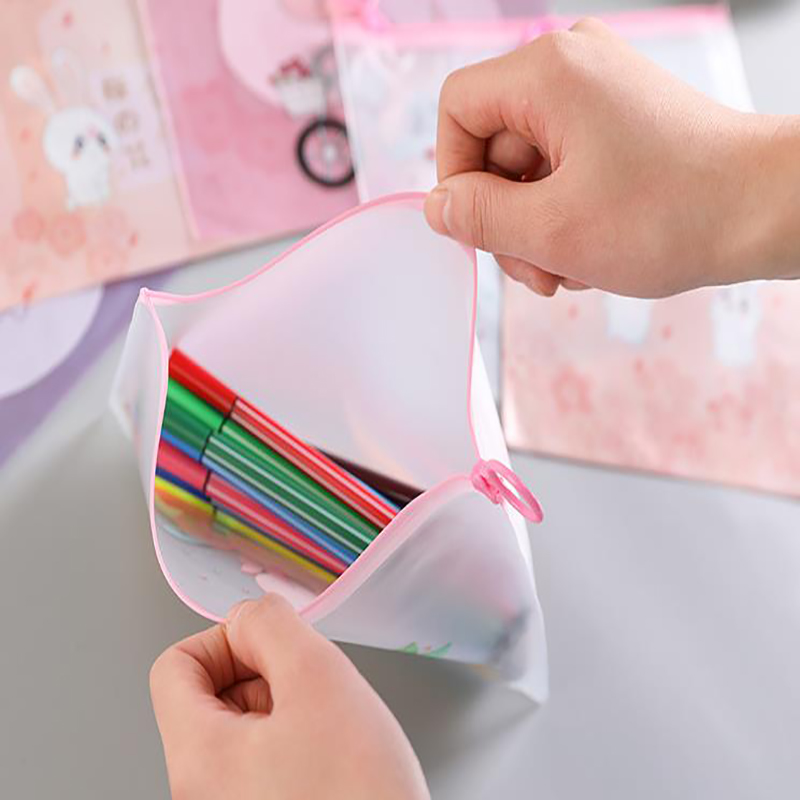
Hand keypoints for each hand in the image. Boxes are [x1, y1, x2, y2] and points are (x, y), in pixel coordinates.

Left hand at [150, 594, 429, 799]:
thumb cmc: (360, 797)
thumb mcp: (319, 679)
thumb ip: (272, 627)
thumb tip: (248, 614)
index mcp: (199, 757)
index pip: (174, 666)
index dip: (224, 639)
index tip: (270, 645)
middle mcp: (203, 791)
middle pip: (211, 695)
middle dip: (266, 673)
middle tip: (313, 689)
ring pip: (245, 727)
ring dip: (289, 707)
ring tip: (332, 727)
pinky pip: (267, 760)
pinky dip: (300, 740)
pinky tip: (337, 756)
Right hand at [424, 18, 799, 297]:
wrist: (767, 210)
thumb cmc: (673, 214)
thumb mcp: (552, 230)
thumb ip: (479, 218)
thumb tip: (436, 207)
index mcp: (547, 73)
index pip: (457, 110)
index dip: (454, 176)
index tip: (480, 229)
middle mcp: (571, 66)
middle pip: (493, 145)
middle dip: (506, 218)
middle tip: (537, 271)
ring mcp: (599, 90)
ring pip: (528, 165)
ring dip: (537, 226)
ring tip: (571, 267)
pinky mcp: (619, 117)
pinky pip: (563, 165)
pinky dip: (566, 212)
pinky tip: (592, 248)